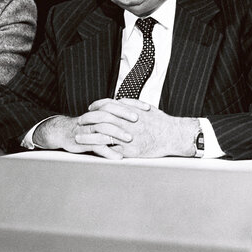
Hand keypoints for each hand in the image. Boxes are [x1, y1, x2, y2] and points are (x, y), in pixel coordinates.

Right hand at [33, 110, 135, 159]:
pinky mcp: (84, 142)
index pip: (118, 102)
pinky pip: (96, 146)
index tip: (147, 108)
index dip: (132, 104)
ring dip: (117, 133)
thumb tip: (137, 112)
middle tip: (137, 120)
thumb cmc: (87, 126)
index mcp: (101, 110)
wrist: (63, 132)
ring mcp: (88, 129)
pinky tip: (118, 156)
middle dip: (123, 115)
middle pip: (109, 112)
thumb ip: (115, 115)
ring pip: (103, 128)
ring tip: (130, 139)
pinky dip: (108, 151)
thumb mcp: (101, 118)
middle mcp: (94, 117)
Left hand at [84, 98, 198, 157]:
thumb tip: (119, 100)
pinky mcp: (130, 151)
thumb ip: (131, 103)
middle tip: (80, 121)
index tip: (90, 108)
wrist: (173, 136)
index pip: (108, 105)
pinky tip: (91, 149)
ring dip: (89, 136)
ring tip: (79, 137)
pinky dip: (100, 149)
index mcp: (130, 111)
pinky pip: (112, 150)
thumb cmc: (161, 122)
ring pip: (103, 135)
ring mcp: (128, 137)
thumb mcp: (146, 107)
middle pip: (102, 119)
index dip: (97, 106)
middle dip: (88, 120)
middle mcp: (127, 123)